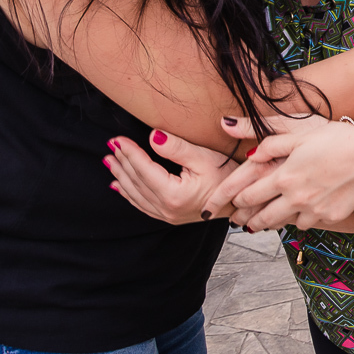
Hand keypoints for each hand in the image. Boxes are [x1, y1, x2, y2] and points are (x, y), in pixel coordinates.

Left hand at [104, 129, 257, 224]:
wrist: (242, 200)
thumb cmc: (229, 177)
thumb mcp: (204, 157)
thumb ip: (176, 148)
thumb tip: (152, 137)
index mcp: (174, 194)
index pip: (143, 169)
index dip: (129, 152)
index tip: (118, 139)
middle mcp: (167, 209)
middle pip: (136, 182)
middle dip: (122, 162)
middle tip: (111, 145)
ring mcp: (167, 215)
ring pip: (135, 194)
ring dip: (121, 176)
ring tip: (110, 161)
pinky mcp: (170, 216)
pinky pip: (142, 205)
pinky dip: (129, 193)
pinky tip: (120, 185)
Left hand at [204, 116, 353, 231]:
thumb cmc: (338, 139)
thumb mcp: (301, 132)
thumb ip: (270, 142)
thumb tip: (245, 149)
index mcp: (284, 176)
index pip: (249, 195)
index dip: (237, 200)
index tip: (233, 202)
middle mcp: (295, 198)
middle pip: (262, 217)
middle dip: (249, 220)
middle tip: (242, 221)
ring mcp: (313, 211)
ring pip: (285, 224)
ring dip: (273, 223)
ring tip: (266, 221)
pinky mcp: (330, 217)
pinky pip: (309, 223)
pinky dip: (301, 220)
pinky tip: (301, 213)